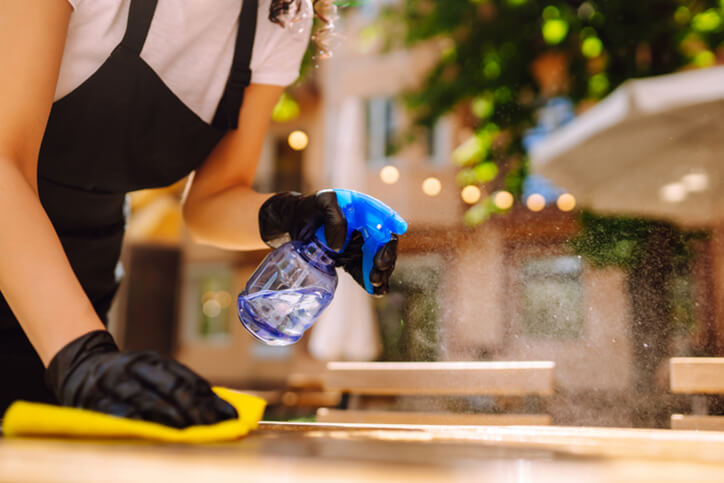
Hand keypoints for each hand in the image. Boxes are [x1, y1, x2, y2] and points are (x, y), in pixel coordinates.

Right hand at [44, 330, 237, 427]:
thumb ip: (184, 388)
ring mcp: (113, 382)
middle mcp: (134, 366)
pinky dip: (133, 419)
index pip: (185, 378)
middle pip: (169, 385)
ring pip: (144, 397)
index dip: (208, 398)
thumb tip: (221, 409)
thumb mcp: (152, 374)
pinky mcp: (93, 399)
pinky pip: (115, 410)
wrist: (78, 369)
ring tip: (186, 427)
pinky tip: (147, 427)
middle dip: (193, 407)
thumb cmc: (127, 377)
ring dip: (167, 413)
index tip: (228, 415)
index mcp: (152, 360)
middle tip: (211, 424)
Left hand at [258, 191, 398, 294]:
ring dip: (380, 273)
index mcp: (364, 210)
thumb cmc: (310, 207)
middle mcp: (367, 228)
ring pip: (377, 261)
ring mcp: (360, 245)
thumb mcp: (322, 202)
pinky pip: (364, 271)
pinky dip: (370, 281)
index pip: (384, 220)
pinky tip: (375, 291)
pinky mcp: (352, 259)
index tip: (396, 235)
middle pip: (384, 244)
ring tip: (375, 283)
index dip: (392, 228)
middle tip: (379, 269)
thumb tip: (339, 246)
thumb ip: (334, 218)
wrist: (294, 223)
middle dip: (385, 258)